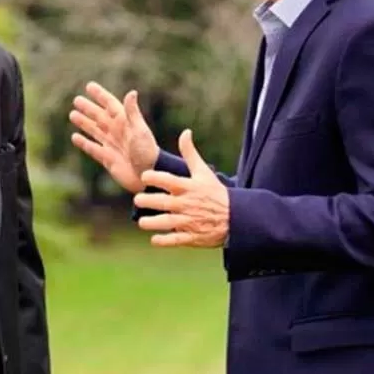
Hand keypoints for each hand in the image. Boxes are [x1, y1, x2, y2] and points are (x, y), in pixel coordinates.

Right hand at [69, 82, 158, 192]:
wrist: (148, 175)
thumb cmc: (147, 151)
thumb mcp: (139, 130)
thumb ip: (132, 112)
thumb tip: (132, 92)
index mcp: (124, 122)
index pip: (110, 104)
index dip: (100, 95)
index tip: (89, 86)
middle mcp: (117, 132)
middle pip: (99, 116)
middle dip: (88, 108)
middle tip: (76, 100)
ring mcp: (111, 145)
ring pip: (94, 131)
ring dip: (84, 123)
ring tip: (72, 115)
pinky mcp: (107, 159)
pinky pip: (92, 148)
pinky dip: (84, 143)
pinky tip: (75, 137)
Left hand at [132, 130, 229, 247]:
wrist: (236, 217)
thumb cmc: (215, 192)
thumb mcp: (203, 172)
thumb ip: (190, 153)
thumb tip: (185, 132)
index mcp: (188, 187)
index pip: (167, 180)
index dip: (153, 177)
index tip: (144, 176)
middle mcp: (187, 204)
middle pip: (162, 202)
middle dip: (147, 201)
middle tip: (137, 199)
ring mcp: (189, 221)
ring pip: (166, 222)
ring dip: (152, 223)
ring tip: (142, 222)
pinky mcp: (192, 237)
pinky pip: (175, 240)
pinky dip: (164, 241)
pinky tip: (154, 239)